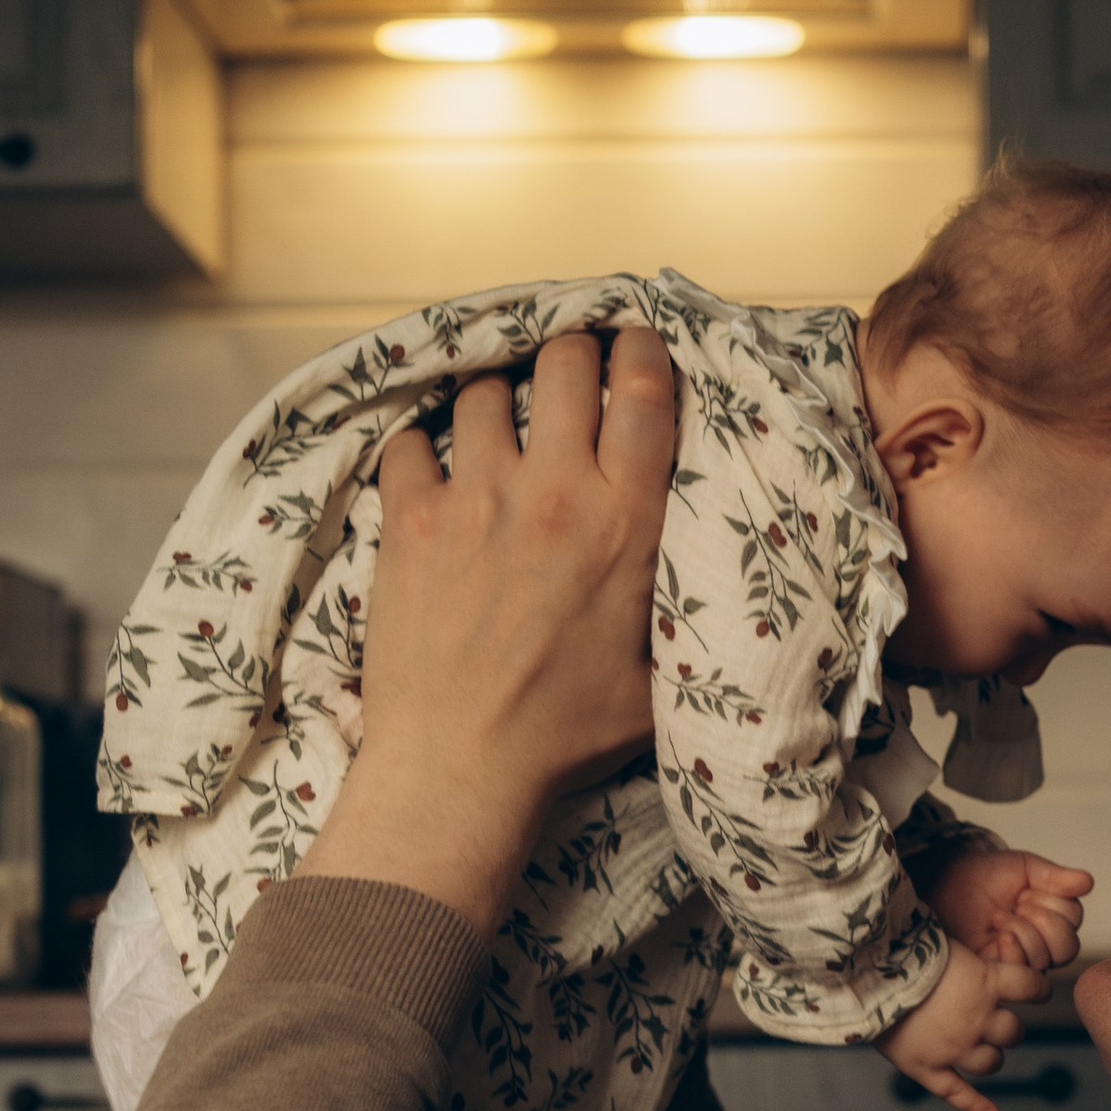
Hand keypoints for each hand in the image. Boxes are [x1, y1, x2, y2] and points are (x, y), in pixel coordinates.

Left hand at [308, 330, 674, 934]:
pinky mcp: (411, 521)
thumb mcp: (659, 673)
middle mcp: (554, 493)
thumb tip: (701, 571)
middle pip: (565, 363)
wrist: (462, 768)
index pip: (644, 393)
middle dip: (569, 353)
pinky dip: (420, 448)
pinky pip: (410, 444)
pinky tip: (430, 471)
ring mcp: (476, 500)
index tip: (636, 342)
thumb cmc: (566, 735)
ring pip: (486, 394)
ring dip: (496, 401)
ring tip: (498, 426)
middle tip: (568, 369)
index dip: (642, 350)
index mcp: (626, 522)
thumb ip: (677, 604)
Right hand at [876, 937, 1043, 1110]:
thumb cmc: (897, 948)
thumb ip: (958, 951)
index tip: (1038, 990)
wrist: (865, 974)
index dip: (1038, 989)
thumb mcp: (939, 938)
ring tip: (984, 1050)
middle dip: (1008, 1028)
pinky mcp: (928, 1068)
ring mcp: (954, 1048)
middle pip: (1013, 1033)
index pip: (1032, 987)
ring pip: (992, 1063)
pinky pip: (958, 1094)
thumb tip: (958, 930)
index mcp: (985, 982)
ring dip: (993, 1056)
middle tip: (997, 1022)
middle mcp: (977, 1019)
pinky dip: (977, 1107)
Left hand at [927, 844, 1093, 975]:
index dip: (1054, 902)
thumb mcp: (1021, 867)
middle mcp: (1041, 941)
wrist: (942, 886)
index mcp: (1050, 914)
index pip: (1074, 918)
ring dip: (1025, 932)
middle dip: (1044, 920)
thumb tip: (1088, 882)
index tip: (1026, 889)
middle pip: (1068, 946)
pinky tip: (997, 934)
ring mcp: (1022, 960)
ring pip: (1048, 959)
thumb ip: (1055, 876)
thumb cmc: (980, 876)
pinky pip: (1026, 973)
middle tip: (1018, 903)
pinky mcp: (1003, 974)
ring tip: (999, 917)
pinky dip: (1015, 948)